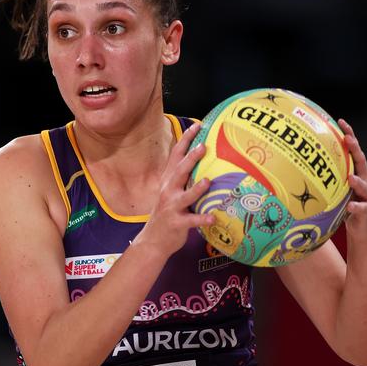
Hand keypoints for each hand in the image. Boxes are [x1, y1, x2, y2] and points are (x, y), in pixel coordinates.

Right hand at [136, 123, 214, 255]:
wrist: (153, 240)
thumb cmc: (169, 213)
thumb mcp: (171, 192)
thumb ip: (183, 177)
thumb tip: (201, 160)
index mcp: (168, 181)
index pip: (176, 156)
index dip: (185, 140)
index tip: (197, 126)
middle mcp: (168, 191)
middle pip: (179, 172)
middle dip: (190, 159)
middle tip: (203, 146)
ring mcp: (171, 207)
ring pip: (184, 196)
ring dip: (196, 189)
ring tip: (208, 181)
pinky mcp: (176, 223)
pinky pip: (191, 221)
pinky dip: (201, 219)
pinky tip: (213, 218)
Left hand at [338, 119, 366, 240]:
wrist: (364, 227)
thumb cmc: (347, 203)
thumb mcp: (338, 187)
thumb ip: (327, 174)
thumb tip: (301, 161)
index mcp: (357, 172)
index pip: (354, 151)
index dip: (349, 135)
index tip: (340, 121)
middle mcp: (365, 181)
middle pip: (362, 162)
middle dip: (356, 149)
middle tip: (348, 139)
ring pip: (365, 186)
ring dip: (358, 181)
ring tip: (350, 177)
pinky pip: (362, 208)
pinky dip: (356, 207)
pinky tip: (349, 206)